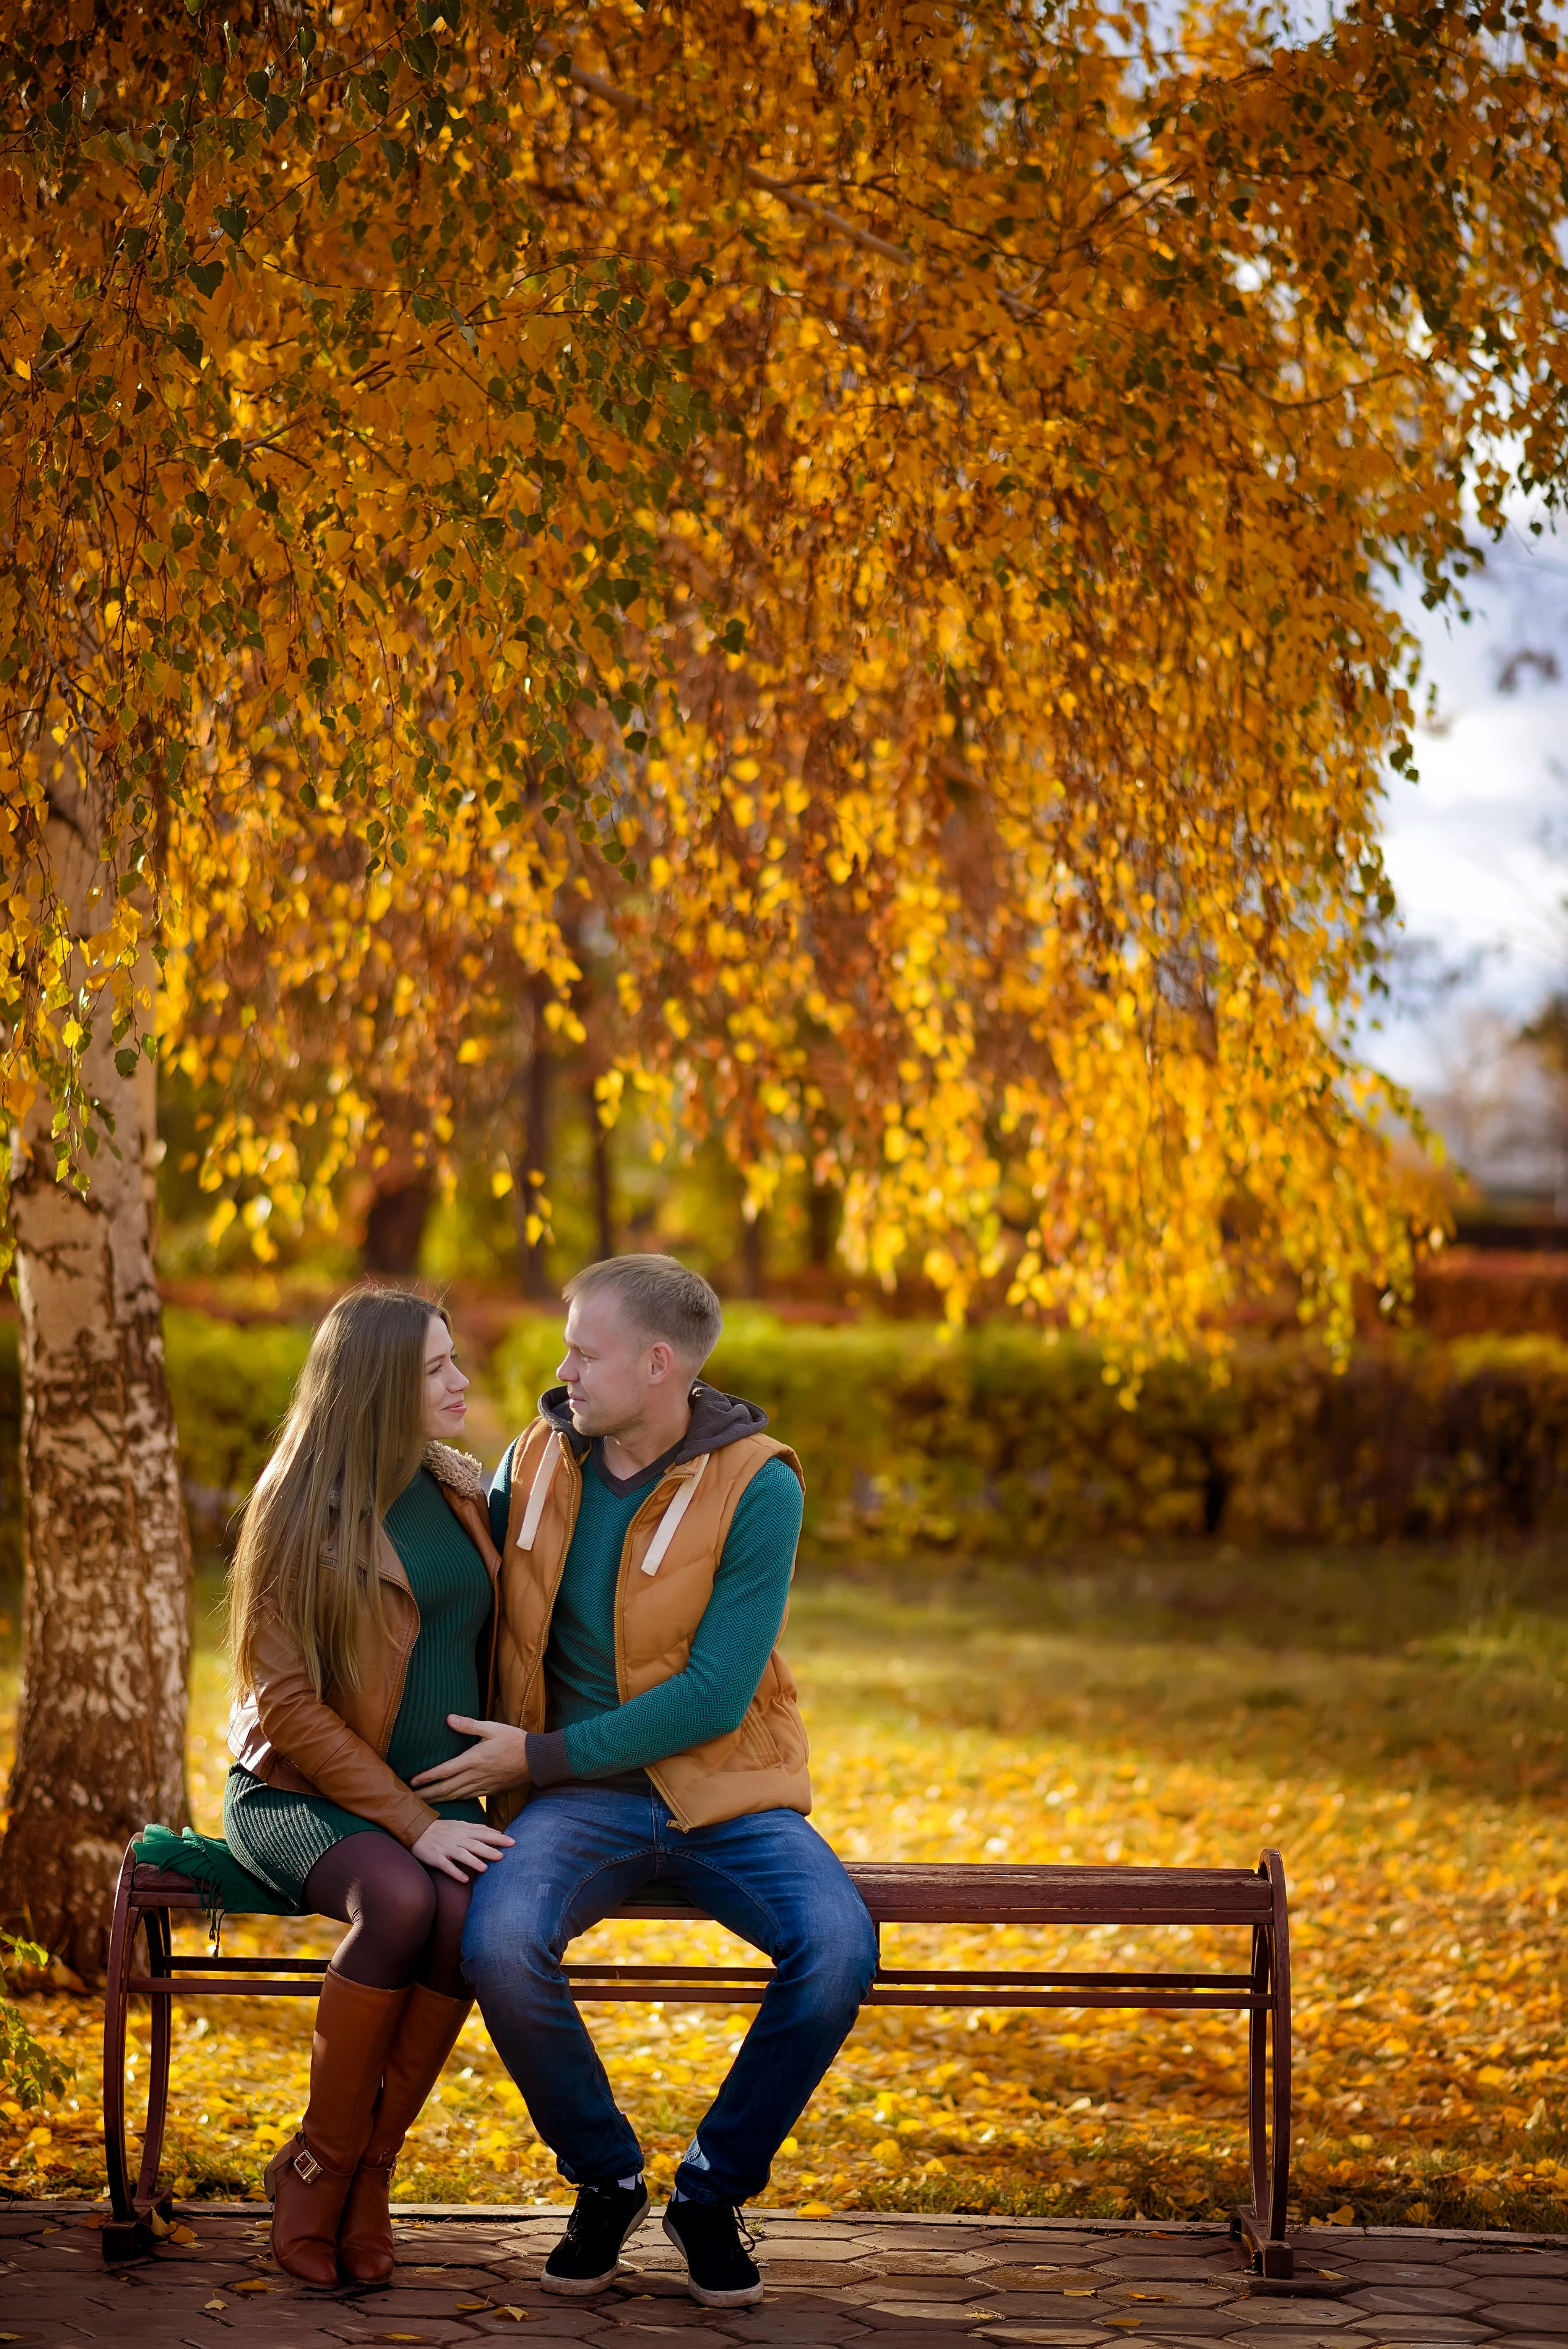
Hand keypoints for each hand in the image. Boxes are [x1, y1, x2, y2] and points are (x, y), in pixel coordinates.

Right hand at [410, 1816, 514, 1882]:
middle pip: (474, 1844)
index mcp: (464, 1830)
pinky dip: (455, 1872)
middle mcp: (457, 1839)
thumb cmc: (443, 1829)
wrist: (418, 1830)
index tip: (512, 1842)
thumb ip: (478, 1829)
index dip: (498, 1837)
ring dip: (473, 1861)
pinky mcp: (436, 1858)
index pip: (484, 1833)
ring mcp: (446, 1848)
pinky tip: (464, 1880)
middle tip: (502, 1856)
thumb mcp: (460, 1824)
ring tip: (484, 1868)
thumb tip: (497, 1832)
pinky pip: (447, 1866)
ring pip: (461, 1855)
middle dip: (488, 1850)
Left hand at [412, 1716, 531, 1801]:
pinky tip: (447, 1801)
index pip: (445, 1771)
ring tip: (423, 1803)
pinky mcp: (489, 1791)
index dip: (427, 1777)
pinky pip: (467, 1798)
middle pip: (446, 1789)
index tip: (412, 1781)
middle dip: (427, 1794)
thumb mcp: (493, 1728)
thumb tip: (449, 1718)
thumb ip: (469, 1725)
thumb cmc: (514, 1741)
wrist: (536, 1760)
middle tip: (410, 1799)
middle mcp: (475, 1776)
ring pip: (455, 1796)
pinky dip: (453, 1801)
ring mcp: (482, 1786)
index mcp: (473, 1760)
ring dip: (438, 1800)